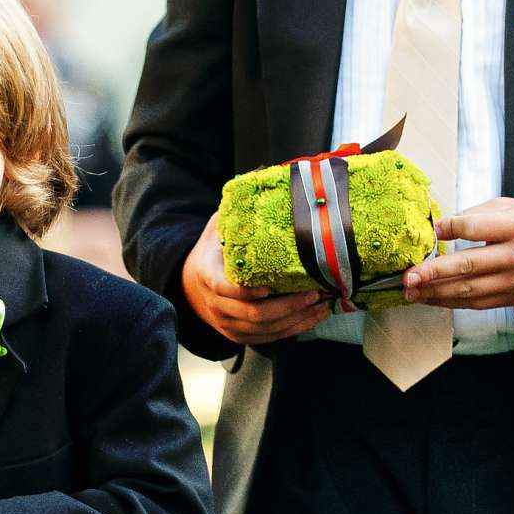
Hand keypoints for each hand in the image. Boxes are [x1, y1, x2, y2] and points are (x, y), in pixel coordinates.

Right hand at [181, 213, 328, 346]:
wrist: (191, 284)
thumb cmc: (213, 250)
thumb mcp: (218, 225)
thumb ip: (237, 210)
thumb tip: (266, 173)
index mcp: (207, 276)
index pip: (225, 288)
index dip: (247, 291)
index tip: (271, 285)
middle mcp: (216, 305)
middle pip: (252, 314)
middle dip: (287, 306)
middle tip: (313, 293)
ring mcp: (227, 324)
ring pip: (264, 330)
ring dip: (296, 320)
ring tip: (322, 306)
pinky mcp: (240, 336)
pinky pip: (269, 339)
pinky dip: (293, 330)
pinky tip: (313, 318)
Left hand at [401, 201, 513, 310]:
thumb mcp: (509, 207)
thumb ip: (476, 215)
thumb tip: (440, 228)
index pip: (476, 228)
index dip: (451, 228)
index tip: (432, 230)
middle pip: (468, 266)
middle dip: (433, 272)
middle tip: (408, 275)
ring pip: (468, 290)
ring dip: (434, 292)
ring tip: (409, 290)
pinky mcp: (510, 299)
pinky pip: (474, 303)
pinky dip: (448, 302)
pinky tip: (429, 297)